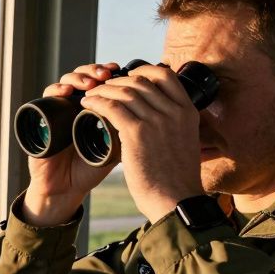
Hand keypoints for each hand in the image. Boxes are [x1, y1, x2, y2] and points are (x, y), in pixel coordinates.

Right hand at [22, 63, 121, 225]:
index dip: (113, 73)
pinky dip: (55, 90)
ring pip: (67, 80)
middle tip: (107, 74)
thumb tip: (158, 113)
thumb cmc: (91, 169)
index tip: (125, 71)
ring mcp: (59, 109)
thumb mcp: (117, 147)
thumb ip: (133, 130)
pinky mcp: (42, 118)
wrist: (66, 188)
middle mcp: (76, 104)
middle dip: (96, 71)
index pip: (103, 80)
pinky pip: (46, 97)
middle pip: (86, 75)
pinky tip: (66, 91)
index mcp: (96, 107)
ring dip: (79, 77)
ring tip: (90, 83)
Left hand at [77, 63, 203, 221]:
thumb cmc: (177, 179)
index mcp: (188, 111)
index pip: (165, 75)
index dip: (143, 71)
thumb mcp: (185, 142)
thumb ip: (174, 125)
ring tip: (90, 95)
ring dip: (103, 90)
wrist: (176, 202)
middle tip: (103, 88)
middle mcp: (174, 111)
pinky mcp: (137, 133)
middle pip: (141, 81)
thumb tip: (158, 116)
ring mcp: (156, 121)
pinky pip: (112, 107)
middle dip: (117, 81)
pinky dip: (96, 101)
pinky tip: (87, 104)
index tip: (129, 77)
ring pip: (124, 92)